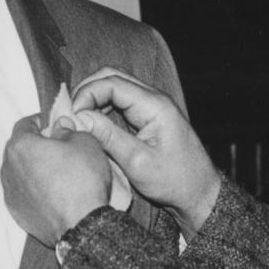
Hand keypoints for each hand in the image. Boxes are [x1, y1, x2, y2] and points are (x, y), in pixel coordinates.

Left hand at [0, 115, 112, 244]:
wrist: (81, 225)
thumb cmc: (82, 180)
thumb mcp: (85, 143)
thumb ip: (68, 130)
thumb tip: (60, 128)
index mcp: (20, 146)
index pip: (24, 124)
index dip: (40, 121)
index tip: (53, 123)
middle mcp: (8, 168)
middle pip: (19, 149)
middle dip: (36, 145)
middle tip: (57, 147)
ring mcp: (11, 192)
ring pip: (20, 172)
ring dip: (34, 168)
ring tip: (56, 173)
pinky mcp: (17, 212)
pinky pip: (24, 193)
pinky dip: (34, 190)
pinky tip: (52, 193)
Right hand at [71, 70, 220, 232]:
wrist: (198, 192)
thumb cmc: (174, 180)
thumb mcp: (136, 162)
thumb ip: (107, 137)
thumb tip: (78, 118)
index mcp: (155, 105)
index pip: (112, 83)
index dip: (87, 94)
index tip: (72, 115)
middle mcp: (154, 98)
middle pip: (112, 76)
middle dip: (87, 91)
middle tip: (70, 113)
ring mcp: (152, 105)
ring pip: (115, 86)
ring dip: (93, 97)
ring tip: (78, 118)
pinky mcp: (148, 115)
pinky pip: (120, 100)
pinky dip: (102, 106)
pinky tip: (91, 122)